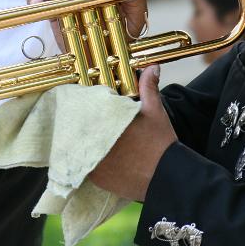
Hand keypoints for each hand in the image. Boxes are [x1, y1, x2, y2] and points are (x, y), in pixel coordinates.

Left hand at [88, 65, 176, 200]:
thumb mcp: (155, 111)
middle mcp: (96, 142)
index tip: (83, 107)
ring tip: (85, 141)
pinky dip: (84, 162)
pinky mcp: (96, 178)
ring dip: (80, 145)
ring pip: (78, 149)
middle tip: (82, 125)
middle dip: (79, 127)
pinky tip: (90, 158)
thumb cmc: (160, 142)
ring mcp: (94, 162)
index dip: (83, 109)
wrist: (167, 176)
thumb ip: (148, 88)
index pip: (85, 112)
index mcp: (107, 121)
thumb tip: (152, 67)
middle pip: (77, 131)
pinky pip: (82, 168)